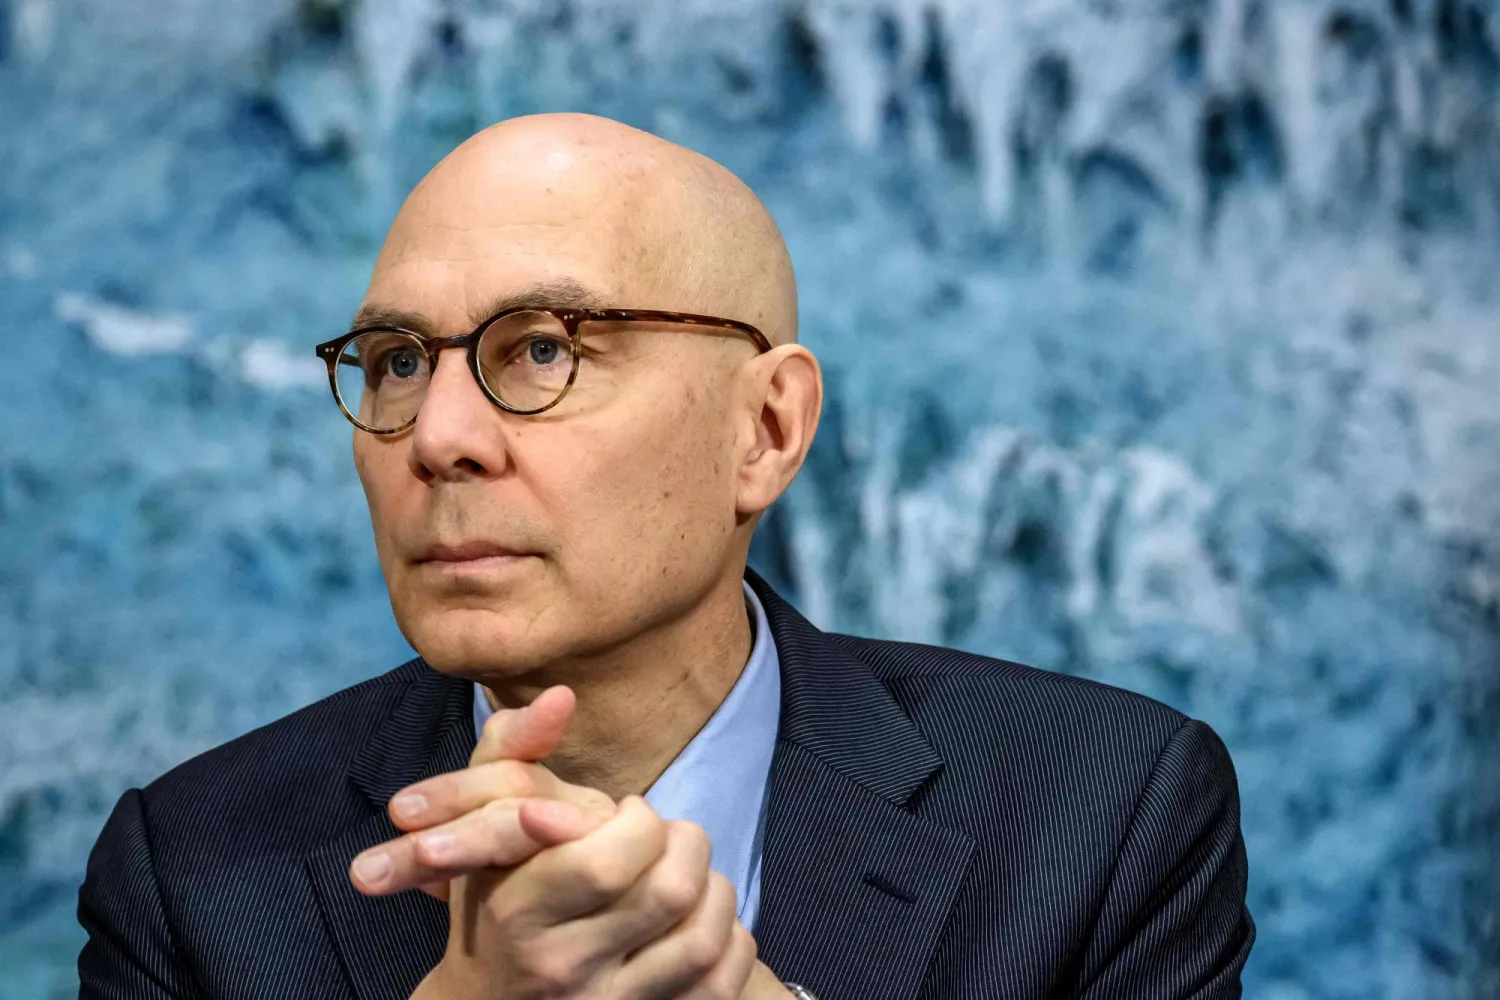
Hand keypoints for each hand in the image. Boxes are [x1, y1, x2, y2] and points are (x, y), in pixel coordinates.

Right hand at [352, 686, 787, 997]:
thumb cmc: (492, 900)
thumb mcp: (482, 822)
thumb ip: (513, 749)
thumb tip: (562, 695)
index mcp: (519, 912)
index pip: (607, 861)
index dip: (636, 823)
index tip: (625, 816)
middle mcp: (563, 968)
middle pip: (669, 890)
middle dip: (683, 844)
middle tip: (665, 839)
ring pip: (705, 934)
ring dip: (712, 888)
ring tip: (683, 874)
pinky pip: (724, 976)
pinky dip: (730, 938)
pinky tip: (699, 918)